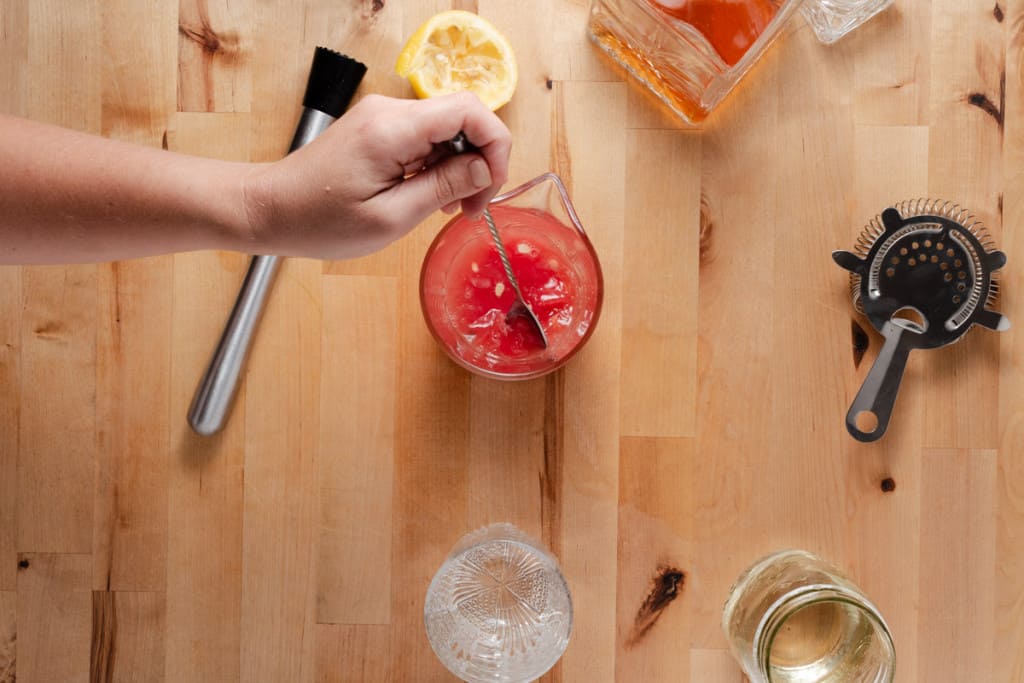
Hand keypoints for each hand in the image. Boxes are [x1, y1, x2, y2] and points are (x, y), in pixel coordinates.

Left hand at [242, 92, 511, 259]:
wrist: (271, 209)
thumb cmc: (319, 220)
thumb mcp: (391, 217)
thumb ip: (444, 187)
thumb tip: (486, 167)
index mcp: (393, 129)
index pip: (470, 109)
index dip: (495, 145)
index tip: (491, 187)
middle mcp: (390, 111)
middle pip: (463, 118)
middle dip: (480, 162)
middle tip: (470, 208)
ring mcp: (383, 117)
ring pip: (448, 130)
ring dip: (460, 168)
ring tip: (449, 208)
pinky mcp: (379, 128)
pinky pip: (426, 138)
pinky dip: (439, 166)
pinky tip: (429, 195)